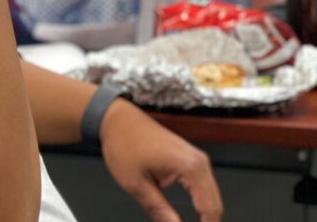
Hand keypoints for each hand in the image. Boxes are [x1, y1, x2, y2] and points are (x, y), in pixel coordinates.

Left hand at [100, 100, 222, 221]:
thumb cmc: (123, 143)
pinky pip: (202, 187)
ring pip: (210, 197)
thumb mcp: (136, 184)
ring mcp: (196, 158)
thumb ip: (159, 210)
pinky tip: (192, 216)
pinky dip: (199, 203)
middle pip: (215, 205)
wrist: (117, 119)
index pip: (210, 209)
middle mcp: (199, 161)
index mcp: (190, 166)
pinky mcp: (190, 159)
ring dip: (204, 215)